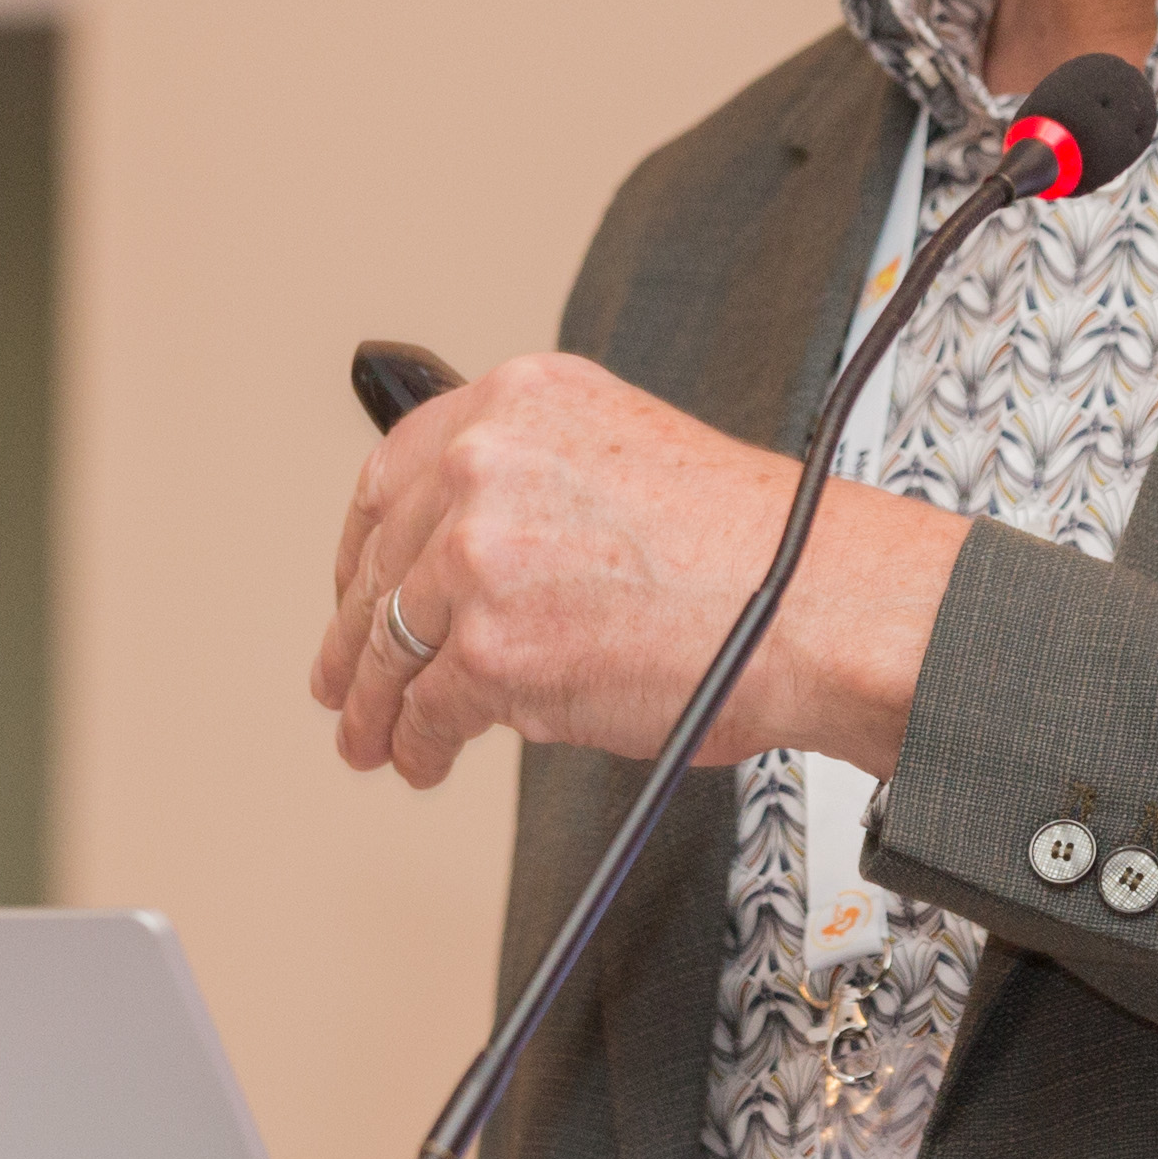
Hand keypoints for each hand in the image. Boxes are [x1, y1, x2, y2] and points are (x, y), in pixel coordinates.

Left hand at [310, 350, 967, 789]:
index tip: (355, 584)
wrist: (815, 605)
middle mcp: (486, 461)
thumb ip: (532, 482)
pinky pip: (425, 710)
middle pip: (379, 563)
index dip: (360, 546)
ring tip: (373, 737)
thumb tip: (465, 556)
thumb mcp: (621, 455)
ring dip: (374, 704)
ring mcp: (479, 553)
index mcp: (518, 400)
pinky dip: (418, 745)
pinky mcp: (488, 646)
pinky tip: (423, 757)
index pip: (393, 474)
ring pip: (389, 643)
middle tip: (342, 678)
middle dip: (354, 636)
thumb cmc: (754, 549)